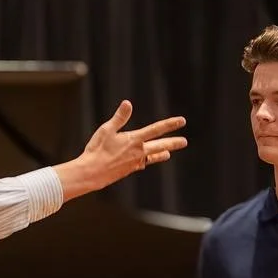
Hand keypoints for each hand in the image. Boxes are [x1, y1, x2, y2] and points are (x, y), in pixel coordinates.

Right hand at [54, 100, 187, 200]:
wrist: (92, 173)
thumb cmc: (97, 150)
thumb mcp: (106, 130)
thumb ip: (119, 117)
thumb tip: (128, 103)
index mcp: (134, 140)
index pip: (156, 130)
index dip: (170, 124)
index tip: (182, 121)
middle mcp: (138, 152)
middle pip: (160, 146)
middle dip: (173, 143)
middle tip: (184, 142)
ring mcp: (135, 162)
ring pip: (152, 157)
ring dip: (161, 154)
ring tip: (168, 154)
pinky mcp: (129, 170)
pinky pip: (141, 164)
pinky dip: (146, 161)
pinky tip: (145, 161)